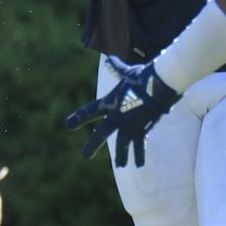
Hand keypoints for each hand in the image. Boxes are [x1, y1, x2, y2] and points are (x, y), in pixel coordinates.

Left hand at [64, 57, 180, 167]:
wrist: (157, 84)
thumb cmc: (143, 76)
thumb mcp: (127, 73)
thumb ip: (117, 69)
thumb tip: (108, 59)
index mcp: (109, 102)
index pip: (90, 111)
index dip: (79, 118)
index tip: (68, 125)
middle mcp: (116, 116)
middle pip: (101, 134)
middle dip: (92, 145)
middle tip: (85, 156)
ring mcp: (127, 125)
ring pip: (121, 145)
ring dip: (120, 156)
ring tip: (120, 165)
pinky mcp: (140, 130)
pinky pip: (139, 146)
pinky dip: (139, 155)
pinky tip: (138, 165)